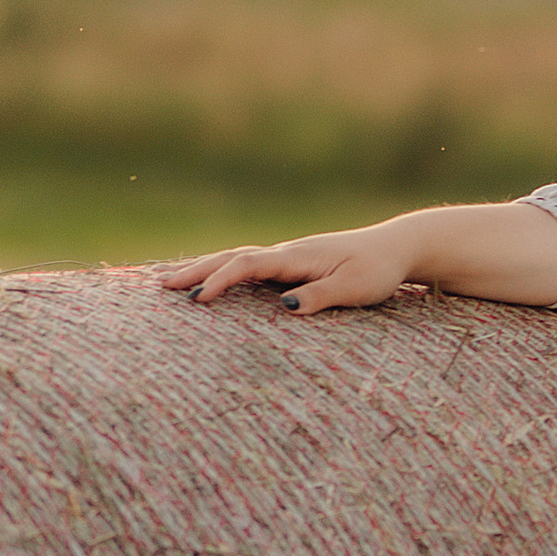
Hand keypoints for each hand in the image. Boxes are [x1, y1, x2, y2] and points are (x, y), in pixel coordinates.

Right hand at [161, 223, 424, 313]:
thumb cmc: (378, 270)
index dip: (221, 280)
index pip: (248, 264)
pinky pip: (249, 266)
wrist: (395, 248)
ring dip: (205, 268)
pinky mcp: (292, 264)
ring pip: (236, 259)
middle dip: (196, 270)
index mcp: (297, 257)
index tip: (197, 298)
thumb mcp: (355, 288)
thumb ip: (320, 296)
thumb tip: (284, 308)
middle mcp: (286, 253)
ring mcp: (287, 257)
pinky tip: (210, 279)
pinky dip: (224, 270)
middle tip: (162, 286)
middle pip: (232, 257)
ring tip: (172, 281)